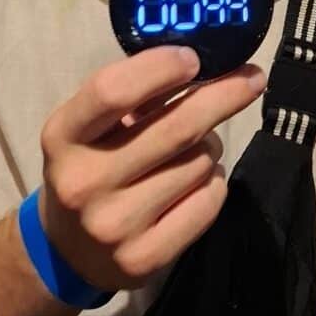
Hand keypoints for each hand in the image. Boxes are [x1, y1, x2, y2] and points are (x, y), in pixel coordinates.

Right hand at [37, 46, 264, 291]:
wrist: (67, 251)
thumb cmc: (91, 164)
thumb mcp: (91, 126)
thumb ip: (134, 94)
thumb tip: (205, 63)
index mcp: (63, 136)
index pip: (113, 92)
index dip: (160, 68)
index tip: (195, 57)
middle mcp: (83, 182)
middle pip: (176, 128)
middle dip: (224, 95)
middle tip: (252, 78)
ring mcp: (113, 225)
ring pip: (200, 163)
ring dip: (212, 145)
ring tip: (196, 148)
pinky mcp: (143, 258)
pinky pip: (208, 201)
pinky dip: (215, 182)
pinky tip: (198, 181)